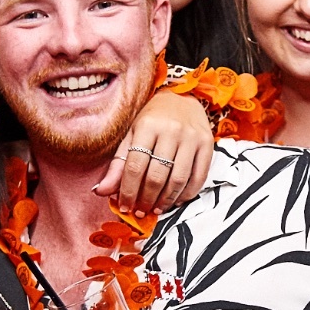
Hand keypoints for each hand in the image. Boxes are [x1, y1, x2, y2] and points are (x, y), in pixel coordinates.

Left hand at [95, 89, 213, 212]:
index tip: (124, 206)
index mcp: (148, 126)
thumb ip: (118, 165)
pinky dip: (186, 194)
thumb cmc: (152, 120)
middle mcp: (172, 131)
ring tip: (156, 209)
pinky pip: (198, 177)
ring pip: (178, 180)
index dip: (128, 191)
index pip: (135, 166)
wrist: (182, 98)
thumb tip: (101, 191)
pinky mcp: (208, 144)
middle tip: (141, 211)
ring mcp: (192, 138)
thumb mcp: (131, 136)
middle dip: (146, 199)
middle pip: (157, 176)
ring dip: (166, 201)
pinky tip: (175, 200)